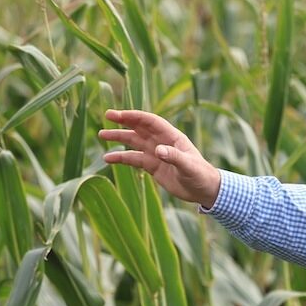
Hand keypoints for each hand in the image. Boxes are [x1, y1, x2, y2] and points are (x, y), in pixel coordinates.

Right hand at [99, 110, 221, 207]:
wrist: (204, 190)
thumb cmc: (200, 175)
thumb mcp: (188, 166)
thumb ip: (174, 157)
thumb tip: (158, 150)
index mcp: (172, 137)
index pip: (150, 122)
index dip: (134, 116)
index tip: (118, 115)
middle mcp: (162, 142)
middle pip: (140, 128)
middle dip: (124, 122)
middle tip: (107, 116)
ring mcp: (156, 154)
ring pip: (134, 142)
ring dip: (119, 138)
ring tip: (102, 135)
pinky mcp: (153, 166)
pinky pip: (134, 159)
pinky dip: (121, 158)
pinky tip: (107, 158)